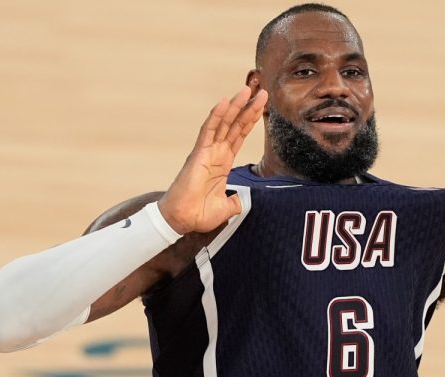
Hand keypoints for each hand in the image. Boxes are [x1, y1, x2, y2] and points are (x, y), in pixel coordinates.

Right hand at [159, 86, 267, 233]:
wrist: (182, 220)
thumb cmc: (198, 214)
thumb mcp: (227, 209)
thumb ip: (236, 201)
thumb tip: (242, 201)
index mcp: (223, 163)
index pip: (239, 135)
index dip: (250, 120)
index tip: (262, 105)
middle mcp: (216, 153)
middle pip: (235, 125)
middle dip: (248, 107)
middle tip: (261, 90)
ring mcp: (207, 151)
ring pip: (223, 123)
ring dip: (235, 105)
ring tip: (247, 89)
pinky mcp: (198, 154)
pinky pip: (209, 130)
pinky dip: (217, 115)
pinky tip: (225, 102)